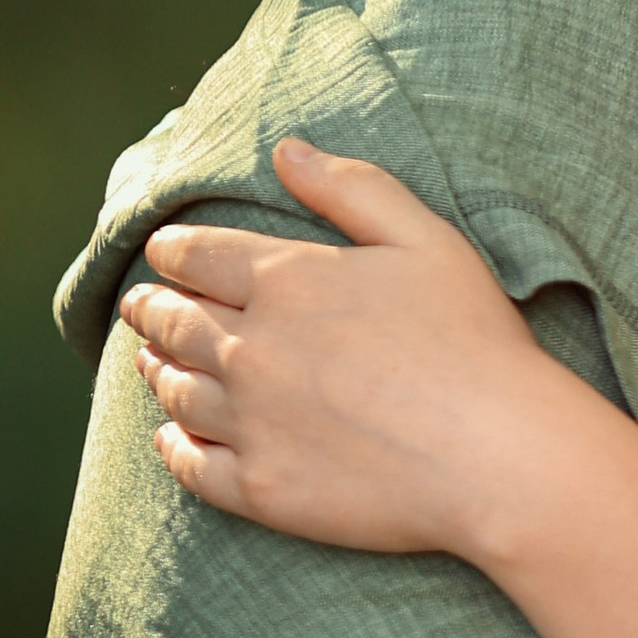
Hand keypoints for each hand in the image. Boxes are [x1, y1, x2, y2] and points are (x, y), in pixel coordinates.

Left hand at [117, 141, 579, 558]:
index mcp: (286, 281)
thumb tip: (285, 149)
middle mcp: (251, 350)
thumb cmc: (475, 342)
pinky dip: (172, 447)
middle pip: (174, 322)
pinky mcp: (261, 488)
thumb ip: (352, 188)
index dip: (172, 252)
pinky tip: (171, 439)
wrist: (498, 457)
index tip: (162, 254)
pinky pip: (191, 466)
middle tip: (139, 306)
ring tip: (151, 365)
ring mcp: (251, 423)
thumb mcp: (425, 240)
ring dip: (156, 371)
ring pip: (176, 392)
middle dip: (151, 308)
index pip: (197, 257)